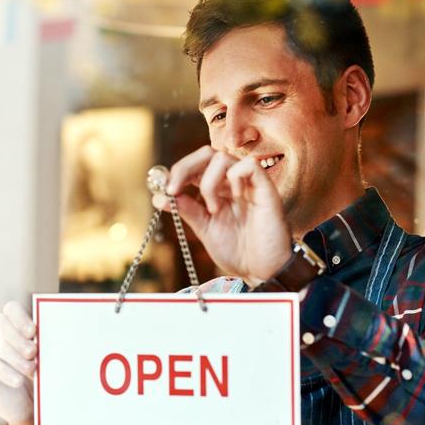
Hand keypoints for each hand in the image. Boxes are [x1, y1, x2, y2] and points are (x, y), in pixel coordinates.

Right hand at [0, 301, 48, 424]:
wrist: (28, 404)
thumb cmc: (40, 375)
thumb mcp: (46, 358)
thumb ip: (45, 344)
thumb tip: (54, 335)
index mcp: (15, 324)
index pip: (11, 309)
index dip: (20, 318)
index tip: (33, 332)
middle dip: (16, 336)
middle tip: (33, 352)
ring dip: (14, 356)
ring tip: (31, 369)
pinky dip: (5, 371)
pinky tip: (18, 381)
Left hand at [165, 147, 291, 285]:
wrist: (261, 271)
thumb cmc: (238, 250)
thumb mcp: (204, 228)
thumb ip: (186, 209)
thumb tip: (159, 197)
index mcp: (218, 189)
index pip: (196, 164)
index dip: (178, 171)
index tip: (166, 190)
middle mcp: (232, 182)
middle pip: (207, 153)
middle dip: (185, 168)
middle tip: (175, 190)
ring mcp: (249, 184)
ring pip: (223, 157)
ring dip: (208, 182)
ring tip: (213, 209)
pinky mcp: (266, 189)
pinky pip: (249, 165)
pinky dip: (234, 176)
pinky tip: (234, 198)